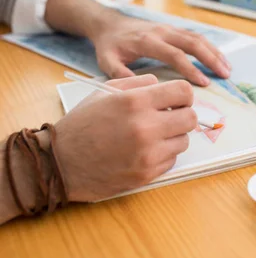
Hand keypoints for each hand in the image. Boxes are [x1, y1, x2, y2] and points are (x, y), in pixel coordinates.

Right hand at [54, 75, 196, 201]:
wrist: (61, 161)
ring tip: (152, 134)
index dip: (183, 94)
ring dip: (173, 136)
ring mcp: (147, 153)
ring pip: (184, 140)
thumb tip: (163, 85)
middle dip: (182, 114)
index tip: (176, 99)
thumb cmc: (83, 123)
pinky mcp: (146, 174)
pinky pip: (172, 160)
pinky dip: (163, 154)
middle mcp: (146, 127)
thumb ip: (139, 83)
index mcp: (136, 101)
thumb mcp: (106, 91)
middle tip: (168, 116)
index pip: (184, 92)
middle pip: (191, 118)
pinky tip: (144, 150)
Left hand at [91, 12, 230, 84]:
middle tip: (224, 75)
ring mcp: (168, 28)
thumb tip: (142, 92)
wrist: (109, 24)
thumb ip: (122, 76)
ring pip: (197, 38)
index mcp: (147, 41)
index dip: (191, 69)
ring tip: (227, 68)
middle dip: (211, 59)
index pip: (175, 55)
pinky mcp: (172, 29)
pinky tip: (218, 58)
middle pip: (192, 43)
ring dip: (214, 52)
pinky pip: (194, 36)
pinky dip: (209, 46)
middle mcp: (162, 32)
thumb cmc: (109, 45)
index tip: (204, 83)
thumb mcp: (108, 62)